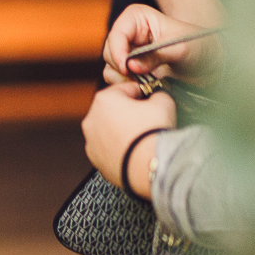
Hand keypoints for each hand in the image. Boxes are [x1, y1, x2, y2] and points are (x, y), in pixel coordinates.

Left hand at [82, 82, 175, 198]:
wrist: (148, 166)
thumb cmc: (152, 134)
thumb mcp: (163, 103)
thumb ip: (158, 94)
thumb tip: (157, 97)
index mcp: (104, 100)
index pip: (125, 89)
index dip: (141, 92)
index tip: (149, 98)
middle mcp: (92, 120)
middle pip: (113, 110)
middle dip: (129, 113)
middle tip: (147, 119)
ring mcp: (91, 142)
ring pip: (109, 131)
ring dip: (122, 131)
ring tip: (142, 137)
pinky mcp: (96, 161)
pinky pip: (109, 149)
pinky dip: (119, 148)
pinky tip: (134, 150)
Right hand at [102, 4, 222, 84]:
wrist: (211, 67)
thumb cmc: (201, 48)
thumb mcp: (181, 48)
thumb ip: (155, 56)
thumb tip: (130, 66)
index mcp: (139, 18)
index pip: (117, 32)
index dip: (117, 50)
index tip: (126, 68)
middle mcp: (130, 33)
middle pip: (109, 51)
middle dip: (120, 67)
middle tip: (137, 79)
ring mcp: (129, 52)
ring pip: (110, 67)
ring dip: (123, 79)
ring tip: (144, 84)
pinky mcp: (131, 70)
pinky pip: (117, 79)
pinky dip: (126, 86)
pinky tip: (143, 87)